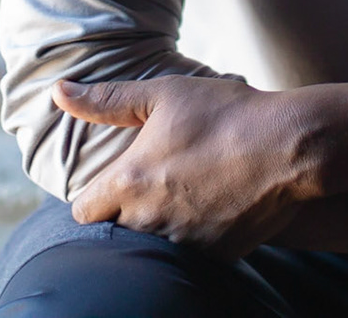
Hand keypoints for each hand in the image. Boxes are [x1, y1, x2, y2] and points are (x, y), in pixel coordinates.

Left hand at [54, 76, 314, 257]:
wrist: (289, 146)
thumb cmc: (224, 113)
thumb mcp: (163, 94)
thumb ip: (106, 99)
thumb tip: (59, 92)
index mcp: (129, 183)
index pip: (83, 210)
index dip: (95, 194)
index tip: (114, 179)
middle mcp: (150, 221)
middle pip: (118, 228)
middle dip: (127, 210)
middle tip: (154, 180)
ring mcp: (184, 243)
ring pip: (154, 242)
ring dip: (161, 223)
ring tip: (187, 190)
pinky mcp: (217, 255)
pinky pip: (193, 252)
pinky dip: (196, 234)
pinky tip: (214, 205)